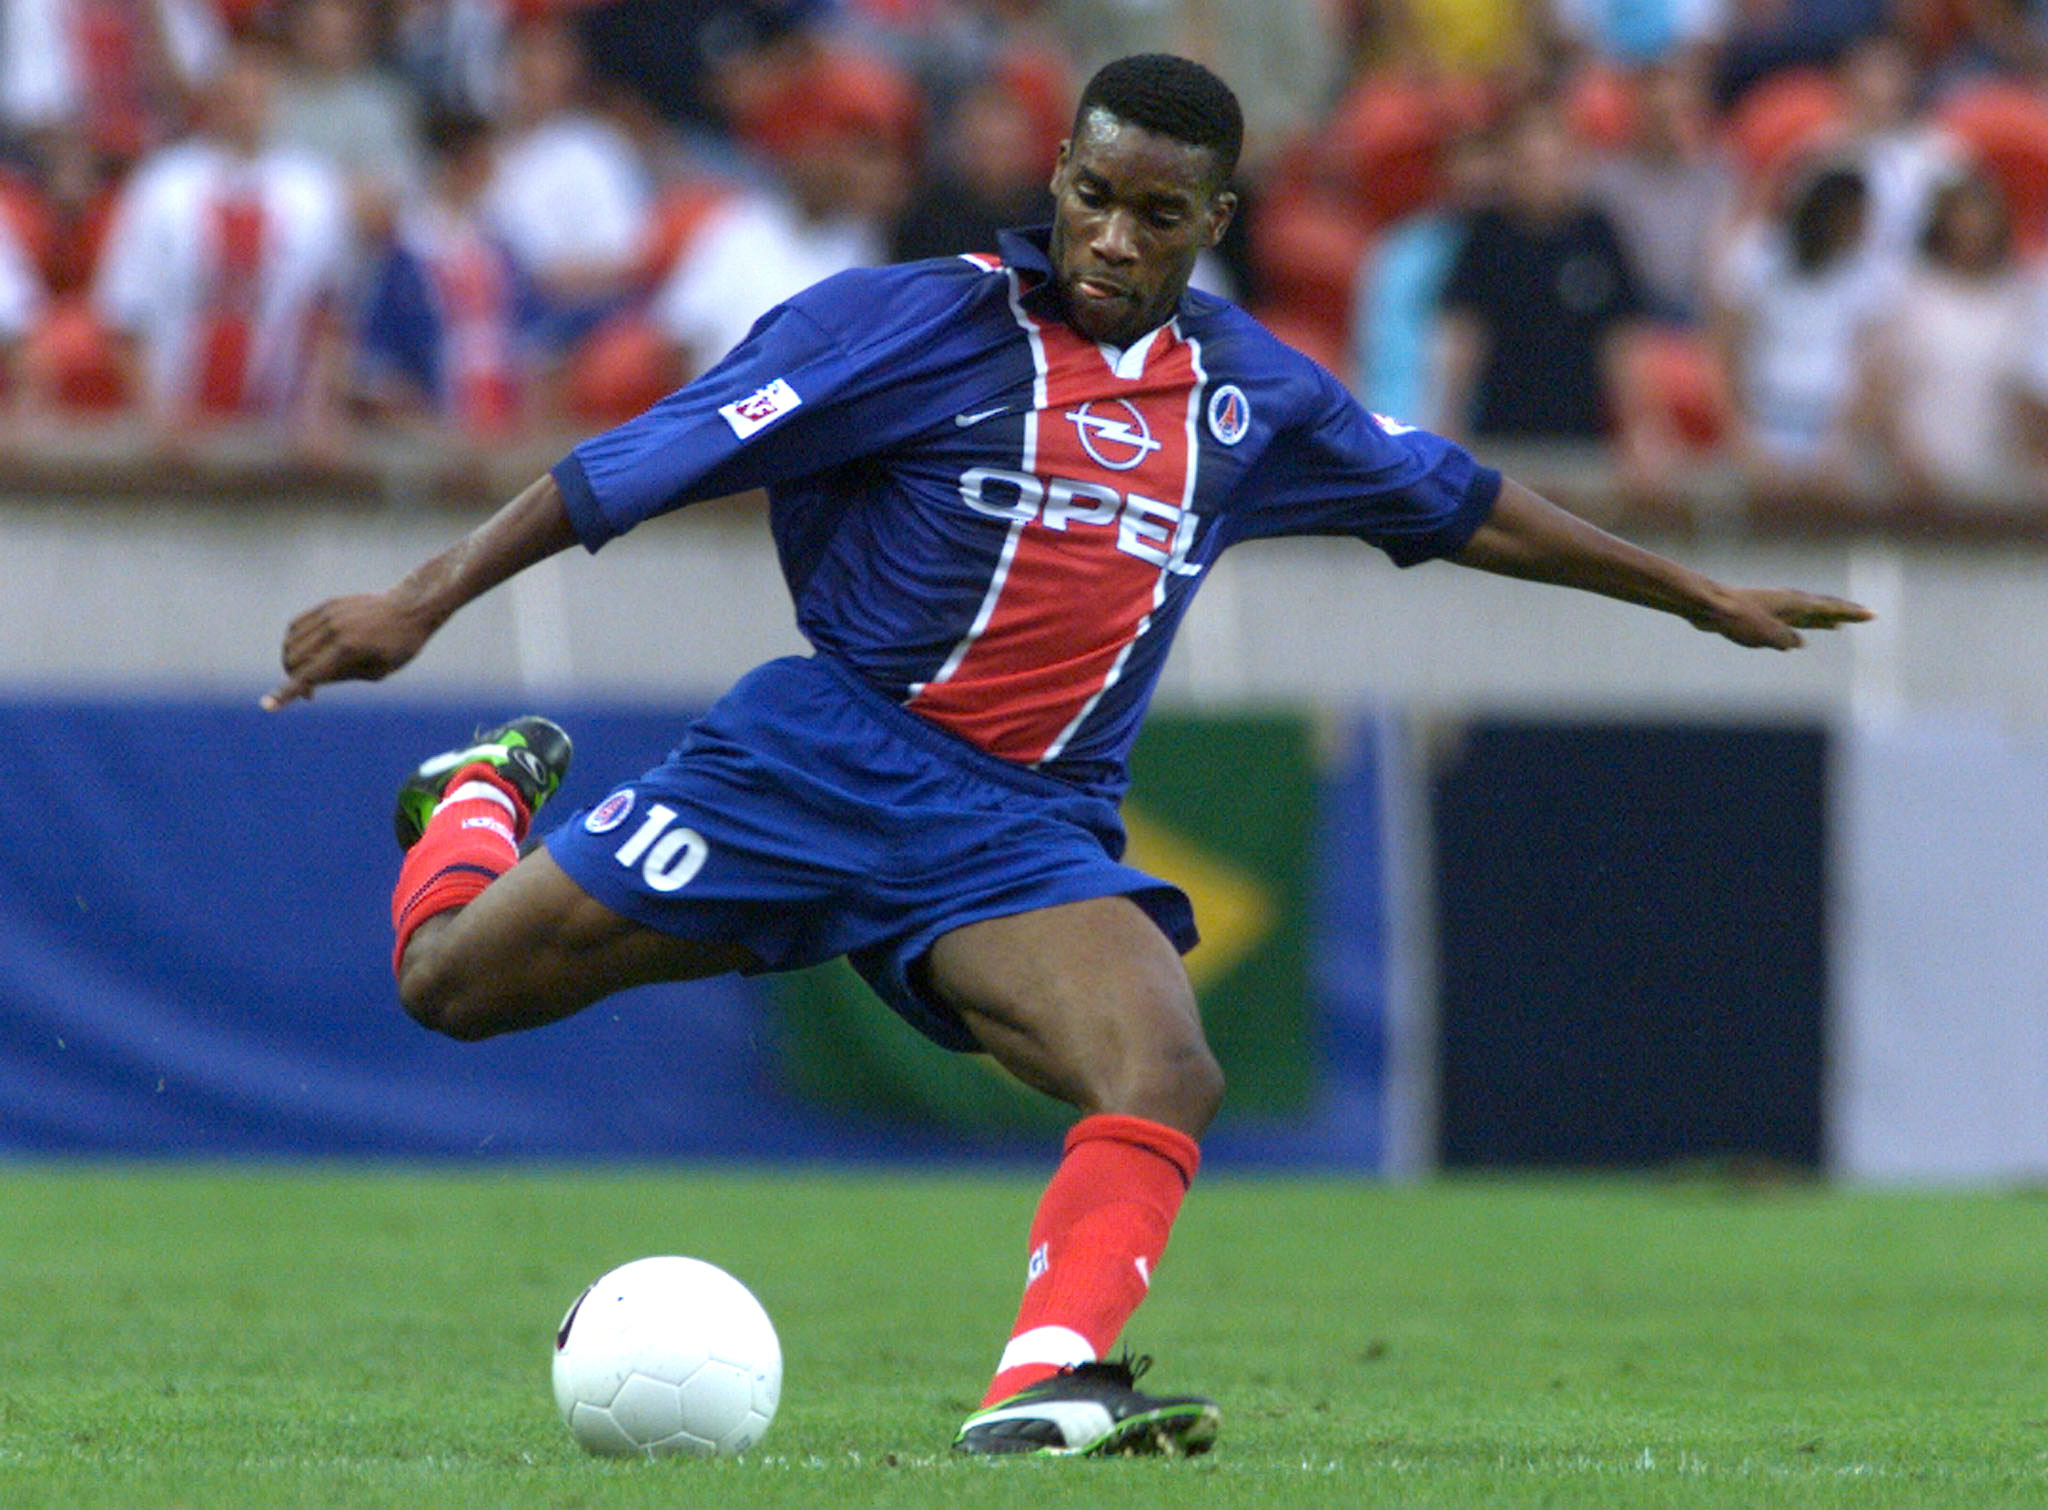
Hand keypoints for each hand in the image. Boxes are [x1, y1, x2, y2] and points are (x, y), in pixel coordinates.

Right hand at [261, 591, 435, 709]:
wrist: (410, 608)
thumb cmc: (399, 646)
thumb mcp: (376, 672)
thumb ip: (341, 676)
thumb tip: (309, 681)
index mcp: (348, 650)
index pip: (308, 676)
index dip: (285, 693)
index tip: (267, 706)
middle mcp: (334, 630)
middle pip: (293, 659)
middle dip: (293, 679)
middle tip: (310, 692)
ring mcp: (329, 614)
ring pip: (290, 642)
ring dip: (291, 661)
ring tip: (309, 671)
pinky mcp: (327, 605)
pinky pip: (297, 625)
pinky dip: (293, 641)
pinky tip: (306, 651)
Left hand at [1690, 587, 1872, 649]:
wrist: (1708, 606)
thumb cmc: (1737, 618)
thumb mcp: (1766, 634)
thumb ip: (1785, 639)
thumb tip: (1798, 643)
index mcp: (1795, 603)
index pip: (1830, 608)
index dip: (1851, 613)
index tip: (1872, 614)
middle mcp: (1789, 602)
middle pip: (1823, 608)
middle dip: (1845, 614)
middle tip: (1867, 616)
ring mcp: (1776, 606)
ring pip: (1807, 614)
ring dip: (1824, 620)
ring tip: (1839, 626)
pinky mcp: (1763, 614)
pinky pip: (1790, 620)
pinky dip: (1802, 625)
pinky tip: (1801, 637)